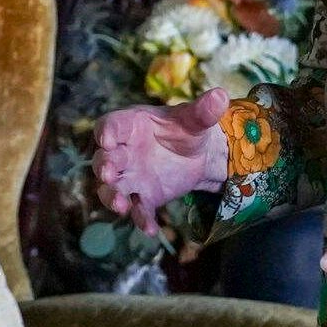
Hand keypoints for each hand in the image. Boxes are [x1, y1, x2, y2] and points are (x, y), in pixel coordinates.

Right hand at [92, 88, 229, 237]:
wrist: (198, 155)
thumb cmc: (187, 130)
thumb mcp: (195, 120)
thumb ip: (203, 111)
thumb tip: (221, 96)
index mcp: (130, 126)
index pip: (110, 126)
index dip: (106, 132)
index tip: (106, 140)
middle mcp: (124, 152)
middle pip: (105, 159)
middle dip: (104, 167)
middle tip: (107, 174)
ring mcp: (131, 176)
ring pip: (113, 188)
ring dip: (112, 197)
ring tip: (121, 206)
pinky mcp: (145, 196)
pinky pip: (139, 209)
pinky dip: (143, 219)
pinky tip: (151, 230)